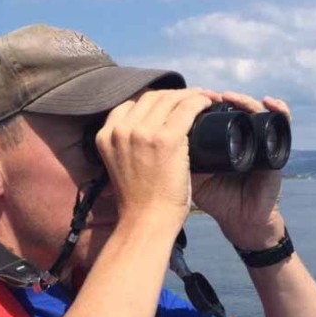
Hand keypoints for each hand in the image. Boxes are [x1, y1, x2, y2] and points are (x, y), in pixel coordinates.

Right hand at [96, 87, 220, 231]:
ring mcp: (142, 133)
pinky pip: (188, 108)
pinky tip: (209, 102)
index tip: (170, 105)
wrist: (145, 222)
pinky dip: (201, 101)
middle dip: (174, 95)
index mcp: (105, 136)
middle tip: (192, 99)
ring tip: (205, 98)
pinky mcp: (166, 139)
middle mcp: (121, 130)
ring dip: (191, 94)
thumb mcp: (120, 168)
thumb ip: (125, 149)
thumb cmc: (139, 202)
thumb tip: (143, 137)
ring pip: (170, 99)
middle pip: (151, 97)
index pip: (131, 104)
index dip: (154, 101)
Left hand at [190, 92, 291, 249]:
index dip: (203, 102)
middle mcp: (243, 137)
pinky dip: (279, 111)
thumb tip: (155, 141)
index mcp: (223, 140)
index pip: (215, 112)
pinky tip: (270, 103)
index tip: (187, 98)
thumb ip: (176, 161)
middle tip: (205, 95)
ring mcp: (261, 142)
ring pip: (255, 111)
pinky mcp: (277, 151)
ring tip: (228, 97)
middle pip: (234, 107)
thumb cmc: (217, 200)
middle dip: (219, 98)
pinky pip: (282, 125)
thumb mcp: (191, 178)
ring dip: (243, 100)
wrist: (241, 222)